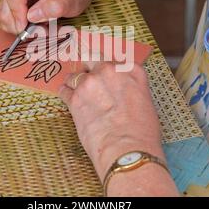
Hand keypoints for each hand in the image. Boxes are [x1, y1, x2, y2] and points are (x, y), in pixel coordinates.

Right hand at [0, 0, 94, 33]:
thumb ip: (58, 6)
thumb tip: (33, 16)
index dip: (16, 12)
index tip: (27, 28)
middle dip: (15, 22)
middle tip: (35, 32)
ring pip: (3, 7)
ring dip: (16, 24)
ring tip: (37, 28)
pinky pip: (7, 9)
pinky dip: (16, 22)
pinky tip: (33, 23)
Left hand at [58, 61, 163, 181]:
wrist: (127, 149)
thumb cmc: (141, 132)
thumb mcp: (145, 102)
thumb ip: (130, 88)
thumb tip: (120, 92)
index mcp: (131, 70)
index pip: (114, 59)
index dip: (107, 68)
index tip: (104, 72)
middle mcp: (109, 70)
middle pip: (91, 60)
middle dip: (88, 68)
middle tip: (89, 79)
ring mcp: (90, 83)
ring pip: (75, 76)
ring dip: (75, 84)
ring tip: (79, 95)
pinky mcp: (75, 98)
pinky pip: (64, 90)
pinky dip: (65, 94)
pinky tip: (68, 99)